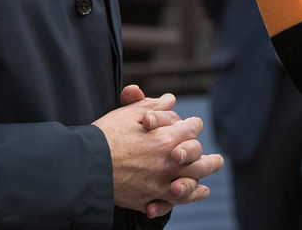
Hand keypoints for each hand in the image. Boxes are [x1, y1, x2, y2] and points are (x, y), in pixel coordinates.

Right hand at [94, 86, 224, 217]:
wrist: (86, 165)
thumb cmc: (105, 135)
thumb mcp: (128, 113)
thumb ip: (153, 106)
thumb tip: (170, 100)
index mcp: (166, 138)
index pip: (191, 129)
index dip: (192, 125)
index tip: (193, 125)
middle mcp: (169, 162)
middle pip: (199, 156)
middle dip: (207, 154)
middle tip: (216, 157)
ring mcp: (161, 183)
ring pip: (193, 180)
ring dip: (205, 174)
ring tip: (213, 169)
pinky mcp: (150, 198)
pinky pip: (176, 200)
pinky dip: (191, 195)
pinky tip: (200, 191)